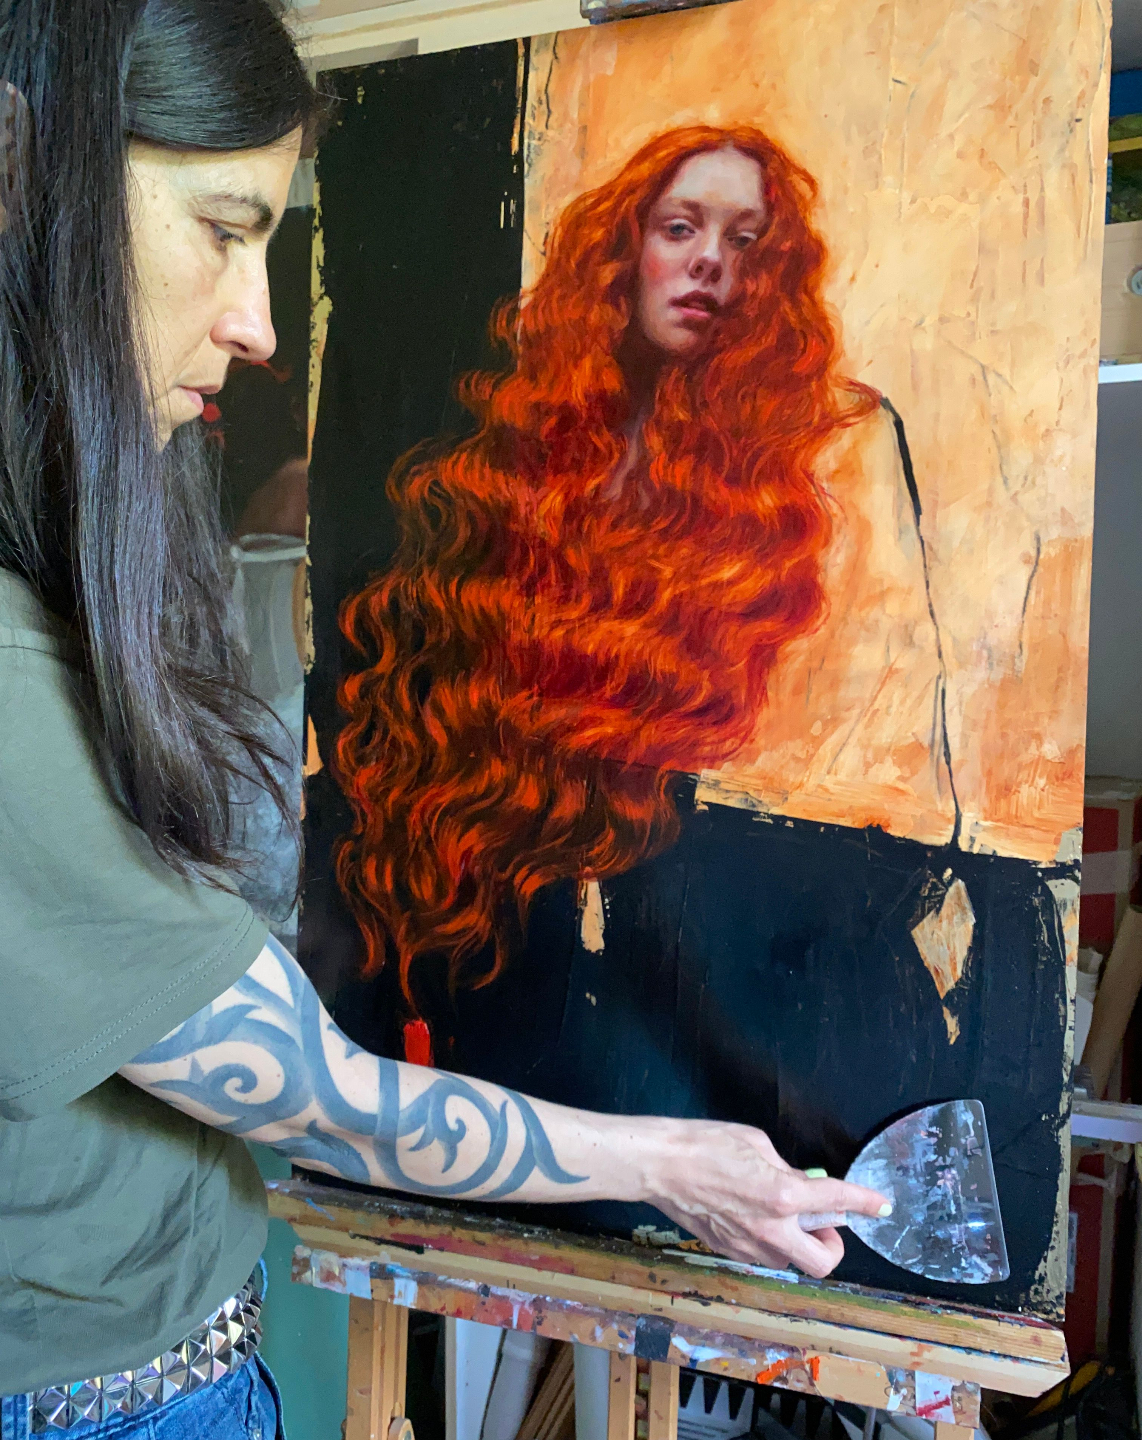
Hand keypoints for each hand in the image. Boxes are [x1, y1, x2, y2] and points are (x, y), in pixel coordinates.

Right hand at [637, 1118, 888, 1278]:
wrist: (660, 1165)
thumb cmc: (706, 1143)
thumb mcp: (756, 1143)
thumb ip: (786, 1169)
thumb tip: (801, 1182)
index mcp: (783, 1195)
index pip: (839, 1202)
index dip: (867, 1203)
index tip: (882, 1206)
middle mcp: (772, 1229)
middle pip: (823, 1261)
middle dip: (831, 1244)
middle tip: (820, 1221)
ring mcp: (749, 1246)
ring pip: (790, 1259)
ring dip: (796, 1241)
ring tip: (779, 1213)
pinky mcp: (729, 1251)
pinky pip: (762, 1254)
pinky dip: (768, 1239)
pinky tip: (751, 1214)